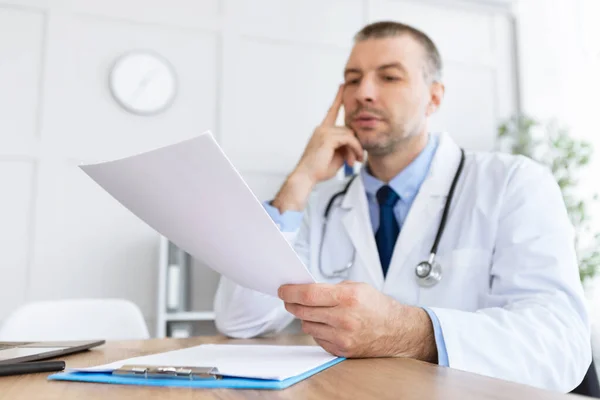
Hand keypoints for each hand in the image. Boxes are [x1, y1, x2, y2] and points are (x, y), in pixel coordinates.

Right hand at [271, 85, 363, 212]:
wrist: (306, 177)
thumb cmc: (319, 169)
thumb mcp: (336, 156)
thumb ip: (345, 146)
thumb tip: (355, 143)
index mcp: (322, 131)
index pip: (332, 111)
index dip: (338, 98)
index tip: (342, 86)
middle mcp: (322, 128)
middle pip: (348, 129)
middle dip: (355, 145)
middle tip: (358, 160)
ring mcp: (324, 132)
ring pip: (350, 134)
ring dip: (356, 149)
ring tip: (355, 162)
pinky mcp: (327, 137)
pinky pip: (348, 139)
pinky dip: (354, 149)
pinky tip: (353, 159)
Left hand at [278, 281, 436, 360]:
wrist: (398, 331)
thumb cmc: (378, 307)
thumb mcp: (357, 287)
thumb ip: (331, 289)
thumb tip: (304, 290)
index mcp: (348, 297)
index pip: (308, 295)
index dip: (291, 292)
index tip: (282, 290)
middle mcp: (344, 318)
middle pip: (303, 311)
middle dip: (292, 304)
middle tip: (289, 299)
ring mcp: (342, 337)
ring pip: (307, 325)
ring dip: (306, 317)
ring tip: (315, 311)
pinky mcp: (341, 350)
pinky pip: (317, 338)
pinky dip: (317, 330)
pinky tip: (327, 324)